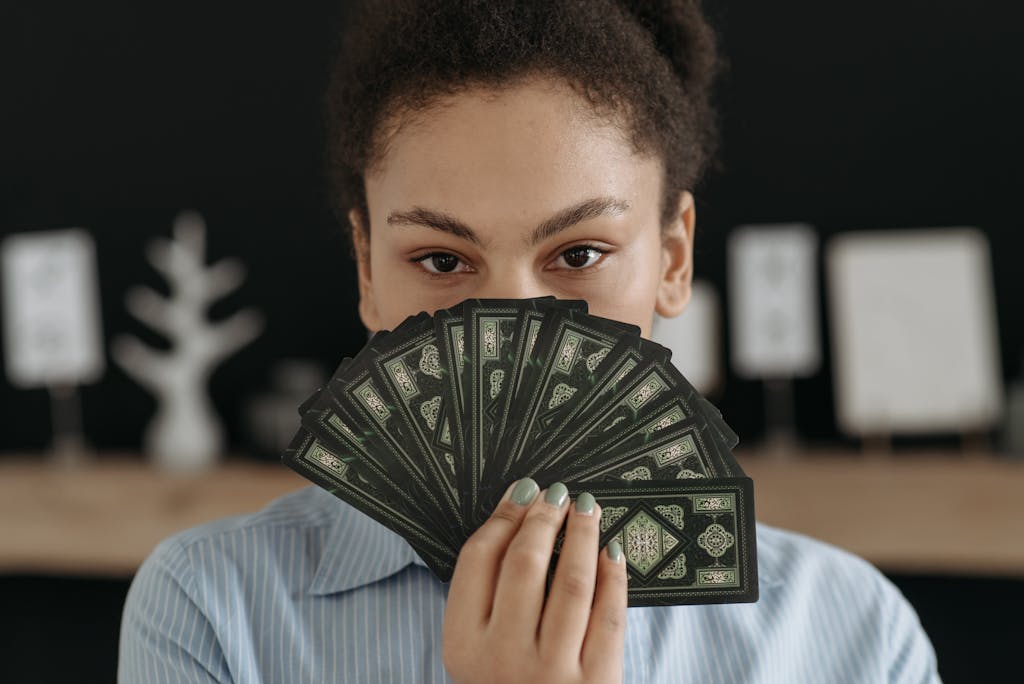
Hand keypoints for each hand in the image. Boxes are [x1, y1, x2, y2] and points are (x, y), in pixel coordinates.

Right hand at [442, 478, 626, 683]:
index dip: (503, 517)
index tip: (523, 492)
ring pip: (572, 583)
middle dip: (544, 518)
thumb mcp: (473, 652)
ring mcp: (551, 672)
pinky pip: (609, 617)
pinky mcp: (595, 683)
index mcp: (464, 644)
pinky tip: (612, 552)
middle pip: (524, 564)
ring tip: (588, 508)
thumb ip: (484, 598)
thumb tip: (515, 519)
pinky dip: (614, 579)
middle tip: (558, 493)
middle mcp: (503, 657)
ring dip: (583, 536)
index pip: (478, 560)